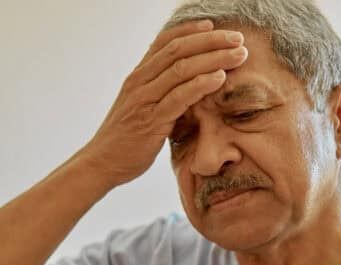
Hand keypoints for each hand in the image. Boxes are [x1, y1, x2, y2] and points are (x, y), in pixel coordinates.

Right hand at [81, 20, 248, 184]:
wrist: (101, 163)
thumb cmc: (125, 138)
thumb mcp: (140, 108)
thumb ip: (158, 93)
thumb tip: (184, 85)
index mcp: (138, 77)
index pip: (164, 42)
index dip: (190, 30)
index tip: (213, 26)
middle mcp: (139, 82)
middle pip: (178, 50)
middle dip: (211, 41)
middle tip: (237, 38)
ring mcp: (144, 100)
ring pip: (181, 69)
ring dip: (213, 58)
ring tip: (238, 55)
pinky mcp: (151, 121)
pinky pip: (179, 97)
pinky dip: (201, 85)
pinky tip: (220, 78)